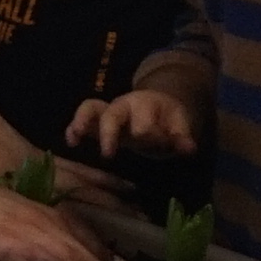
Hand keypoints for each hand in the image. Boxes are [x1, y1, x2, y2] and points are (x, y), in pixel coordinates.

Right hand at [70, 89, 199, 159]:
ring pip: (91, 108)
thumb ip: (181, 137)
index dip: (152, 137)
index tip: (162, 147)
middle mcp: (123, 105)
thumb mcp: (178, 126)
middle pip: (113, 114)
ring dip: (82, 122)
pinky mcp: (97, 121)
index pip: (144, 124)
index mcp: (145, 105)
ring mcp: (108, 112)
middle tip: (109, 155)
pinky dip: (73, 129)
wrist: (156, 107)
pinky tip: (72, 142)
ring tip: (76, 137)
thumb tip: (189, 149)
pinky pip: (82, 119)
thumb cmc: (165, 119)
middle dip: (111, 133)